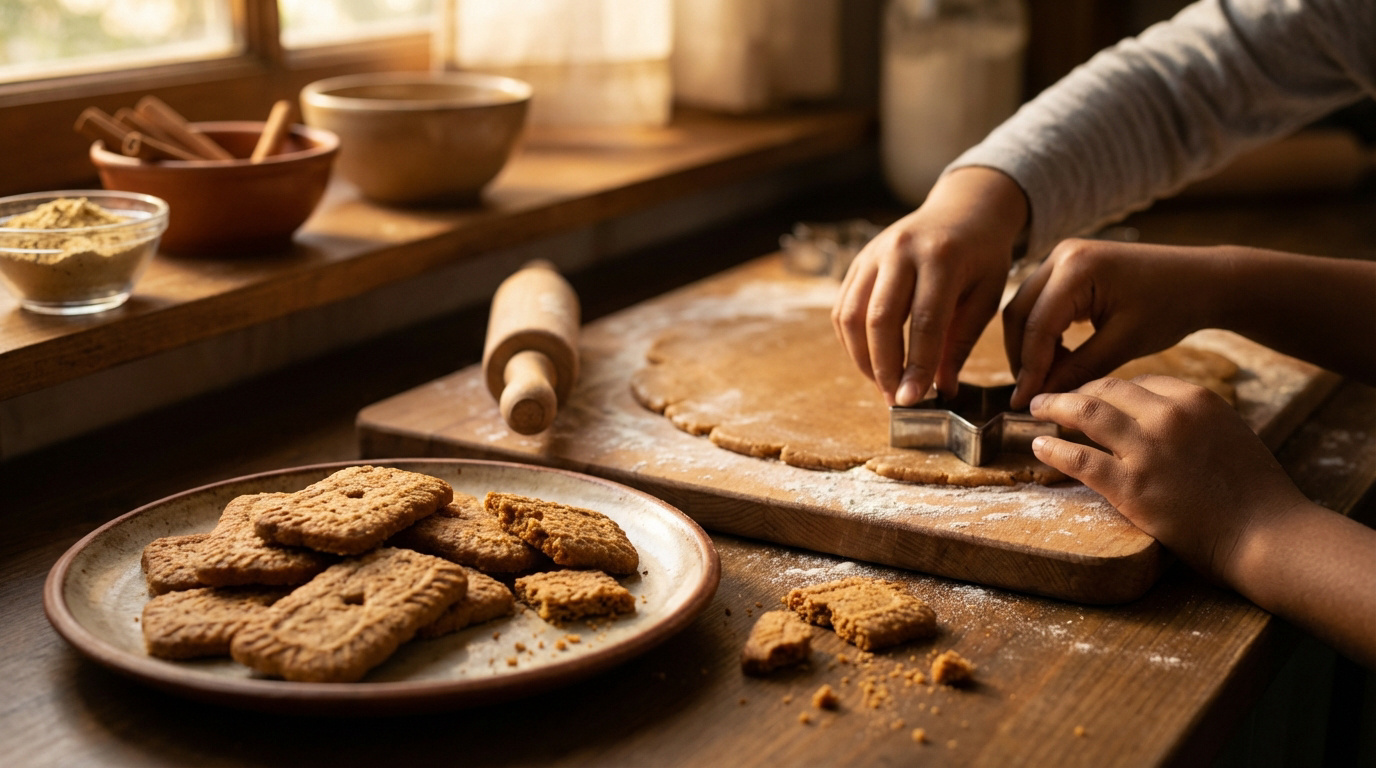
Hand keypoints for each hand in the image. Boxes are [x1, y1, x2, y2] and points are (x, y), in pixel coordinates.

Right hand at [832, 167, 1026, 405]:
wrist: (963, 209)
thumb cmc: (982, 257)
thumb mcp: (986, 296)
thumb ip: (961, 342)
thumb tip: (942, 389)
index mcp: (942, 257)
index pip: (924, 322)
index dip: (916, 366)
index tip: (912, 400)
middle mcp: (902, 250)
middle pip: (879, 319)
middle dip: (883, 367)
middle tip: (894, 398)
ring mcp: (874, 253)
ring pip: (851, 315)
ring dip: (861, 358)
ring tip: (881, 382)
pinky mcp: (858, 260)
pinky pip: (842, 307)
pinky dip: (850, 341)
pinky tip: (869, 359)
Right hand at [1004, 239, 1226, 409]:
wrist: (1202, 280)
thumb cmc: (1171, 306)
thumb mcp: (1124, 342)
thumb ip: (1078, 368)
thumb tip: (1042, 398)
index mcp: (1077, 268)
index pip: (1037, 326)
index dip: (1029, 368)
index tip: (1024, 403)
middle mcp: (1062, 255)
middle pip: (1020, 313)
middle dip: (1022, 357)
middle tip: (1030, 395)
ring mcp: (1064, 257)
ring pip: (1026, 308)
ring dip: (1031, 346)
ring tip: (1048, 380)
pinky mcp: (1070, 267)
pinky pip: (1042, 303)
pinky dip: (1044, 333)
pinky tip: (1060, 359)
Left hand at [1028, 375, 1308, 585]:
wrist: (1265, 533)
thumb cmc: (1254, 492)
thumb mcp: (1228, 434)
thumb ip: (1191, 420)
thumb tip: (1155, 415)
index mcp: (1196, 399)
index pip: (1139, 382)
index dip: (1108, 387)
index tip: (1091, 393)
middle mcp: (1169, 416)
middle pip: (1108, 389)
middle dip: (1076, 389)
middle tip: (1052, 396)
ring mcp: (1147, 450)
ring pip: (1086, 413)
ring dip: (1055, 407)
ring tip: (1037, 409)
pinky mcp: (1131, 486)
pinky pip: (1079, 459)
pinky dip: (1053, 450)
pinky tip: (1038, 447)